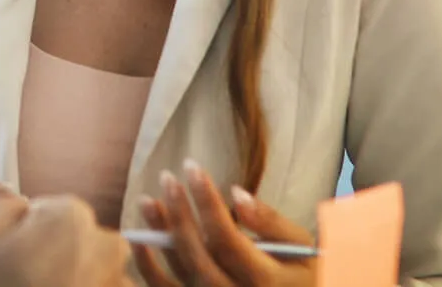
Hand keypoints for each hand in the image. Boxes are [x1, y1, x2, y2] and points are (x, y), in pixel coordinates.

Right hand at [0, 191, 133, 286]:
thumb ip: (2, 204)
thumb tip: (15, 198)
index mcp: (72, 215)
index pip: (49, 210)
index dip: (30, 231)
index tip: (19, 256)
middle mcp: (106, 240)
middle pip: (76, 235)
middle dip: (58, 252)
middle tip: (32, 278)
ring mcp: (120, 277)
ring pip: (94, 265)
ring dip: (77, 276)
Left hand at [133, 160, 314, 286]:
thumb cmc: (304, 272)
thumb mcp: (302, 246)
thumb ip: (271, 222)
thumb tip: (236, 193)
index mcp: (266, 283)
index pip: (226, 239)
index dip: (206, 202)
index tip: (193, 166)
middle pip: (198, 256)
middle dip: (179, 215)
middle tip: (167, 178)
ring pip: (180, 273)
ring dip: (160, 235)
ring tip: (148, 200)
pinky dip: (147, 269)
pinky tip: (138, 240)